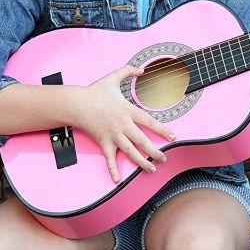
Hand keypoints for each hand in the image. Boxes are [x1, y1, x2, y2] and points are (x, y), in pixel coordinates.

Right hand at [72, 65, 174, 182]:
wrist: (75, 103)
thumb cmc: (94, 91)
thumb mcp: (113, 77)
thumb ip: (129, 71)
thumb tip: (143, 69)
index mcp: (127, 110)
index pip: (149, 122)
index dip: (162, 130)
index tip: (173, 137)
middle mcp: (122, 125)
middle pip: (142, 141)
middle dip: (155, 151)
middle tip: (165, 158)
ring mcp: (112, 135)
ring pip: (130, 152)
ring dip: (142, 162)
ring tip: (152, 169)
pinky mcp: (103, 142)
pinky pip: (109, 158)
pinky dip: (113, 169)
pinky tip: (118, 179)